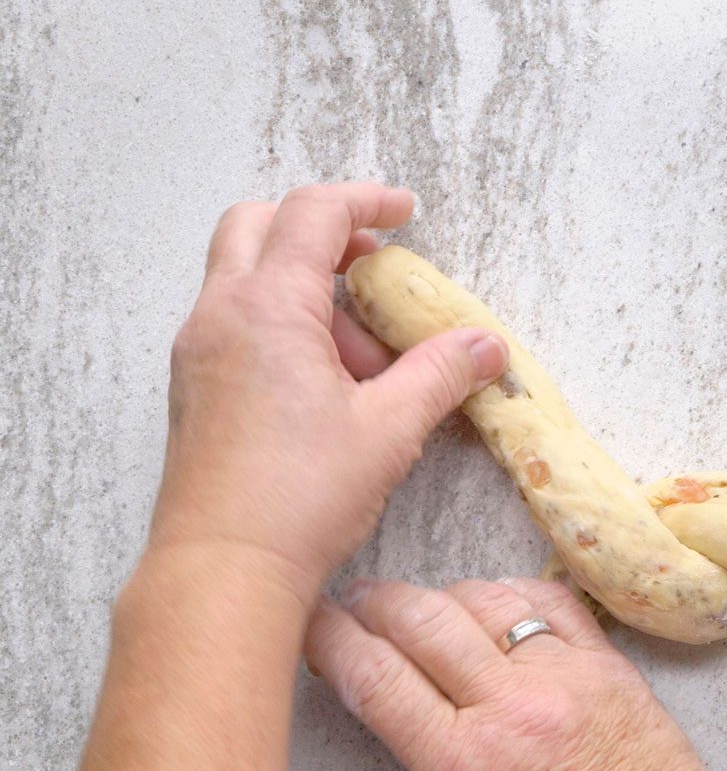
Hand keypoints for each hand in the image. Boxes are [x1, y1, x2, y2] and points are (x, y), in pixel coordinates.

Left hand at [151, 184, 508, 594]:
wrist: (223, 568)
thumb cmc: (298, 496)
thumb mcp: (391, 428)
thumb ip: (441, 374)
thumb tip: (485, 346)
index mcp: (265, 307)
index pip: (313, 214)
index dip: (366, 202)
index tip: (406, 212)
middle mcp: (219, 315)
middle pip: (259, 226)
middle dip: (321, 232)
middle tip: (375, 264)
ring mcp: (199, 352)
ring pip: (246, 277)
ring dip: (306, 289)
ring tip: (367, 355)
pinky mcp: (196, 389)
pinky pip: (237, 325)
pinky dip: (284, 328)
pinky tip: (331, 387)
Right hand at [304, 574, 726, 770]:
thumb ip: (432, 757)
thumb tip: (395, 694)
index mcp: (465, 765)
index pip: (375, 678)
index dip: (329, 640)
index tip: (308, 625)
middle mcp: (512, 707)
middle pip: (420, 621)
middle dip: (372, 603)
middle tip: (352, 603)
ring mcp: (565, 675)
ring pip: (481, 599)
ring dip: (439, 596)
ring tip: (419, 607)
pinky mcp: (608, 661)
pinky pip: (546, 600)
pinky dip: (507, 594)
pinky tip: (491, 604)